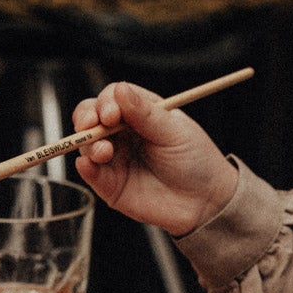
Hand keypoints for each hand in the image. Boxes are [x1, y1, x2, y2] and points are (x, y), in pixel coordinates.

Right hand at [71, 81, 237, 236]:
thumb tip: (120, 90)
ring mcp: (115, 159)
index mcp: (139, 114)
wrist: (207, 202)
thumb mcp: (174, 132)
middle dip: (87, 118)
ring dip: (88, 143)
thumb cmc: (197, 162)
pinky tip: (89, 164)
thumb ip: (145, 113)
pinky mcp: (111, 185)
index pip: (111, 98)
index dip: (106, 102)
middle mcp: (123, 134)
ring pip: (87, 144)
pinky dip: (85, 167)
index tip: (112, 113)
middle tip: (93, 124)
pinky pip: (91, 174)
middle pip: (90, 117)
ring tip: (104, 151)